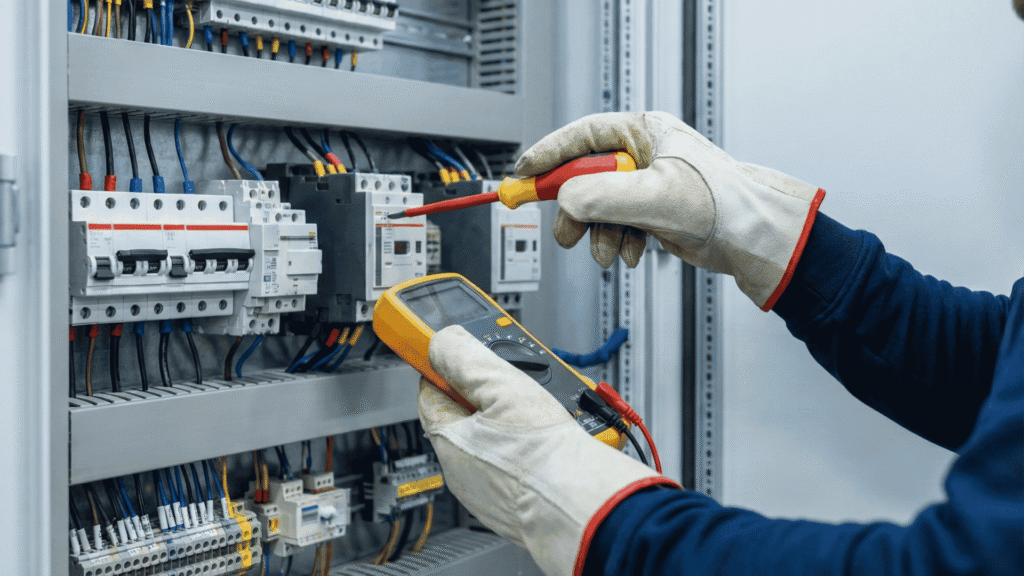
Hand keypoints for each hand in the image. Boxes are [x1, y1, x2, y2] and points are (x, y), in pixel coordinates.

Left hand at [418, 326, 676, 575]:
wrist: (584, 506)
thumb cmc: (544, 454)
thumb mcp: (502, 385)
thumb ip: (467, 358)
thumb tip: (442, 343)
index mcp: (448, 442)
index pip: (431, 393)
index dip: (446, 368)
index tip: (458, 354)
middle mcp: (462, 472)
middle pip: (466, 417)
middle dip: (488, 395)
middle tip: (514, 381)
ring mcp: (490, 493)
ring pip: (494, 442)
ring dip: (513, 421)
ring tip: (542, 411)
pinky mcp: (519, 506)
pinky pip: (518, 466)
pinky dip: (531, 450)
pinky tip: (552, 441)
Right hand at [516, 111, 824, 309]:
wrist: (753, 239)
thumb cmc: (724, 202)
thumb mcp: (655, 196)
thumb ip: (602, 196)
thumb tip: (564, 202)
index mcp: (644, 132)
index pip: (582, 136)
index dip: (548, 155)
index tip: (523, 173)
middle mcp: (643, 156)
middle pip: (584, 177)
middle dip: (575, 210)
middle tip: (567, 232)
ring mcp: (647, 186)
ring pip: (599, 208)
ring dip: (599, 234)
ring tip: (610, 251)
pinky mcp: (652, 213)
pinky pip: (617, 225)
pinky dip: (619, 242)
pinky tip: (633, 251)